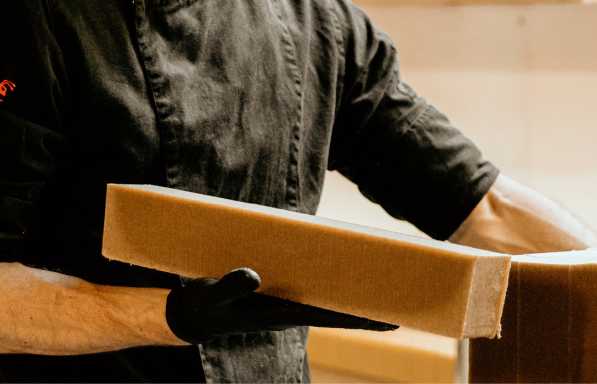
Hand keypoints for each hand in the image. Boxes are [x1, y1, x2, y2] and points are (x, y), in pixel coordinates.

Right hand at [165, 267, 397, 344]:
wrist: (193, 314)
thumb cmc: (205, 306)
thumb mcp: (212, 296)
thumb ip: (231, 287)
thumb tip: (254, 275)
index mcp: (279, 314)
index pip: (329, 317)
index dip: (361, 318)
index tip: (391, 320)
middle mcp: (288, 311)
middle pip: (336, 313)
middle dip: (367, 313)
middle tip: (402, 310)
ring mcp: (284, 304)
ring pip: (325, 303)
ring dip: (350, 299)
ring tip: (381, 291)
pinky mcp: (277, 295)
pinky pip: (310, 293)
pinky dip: (329, 287)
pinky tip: (341, 279)